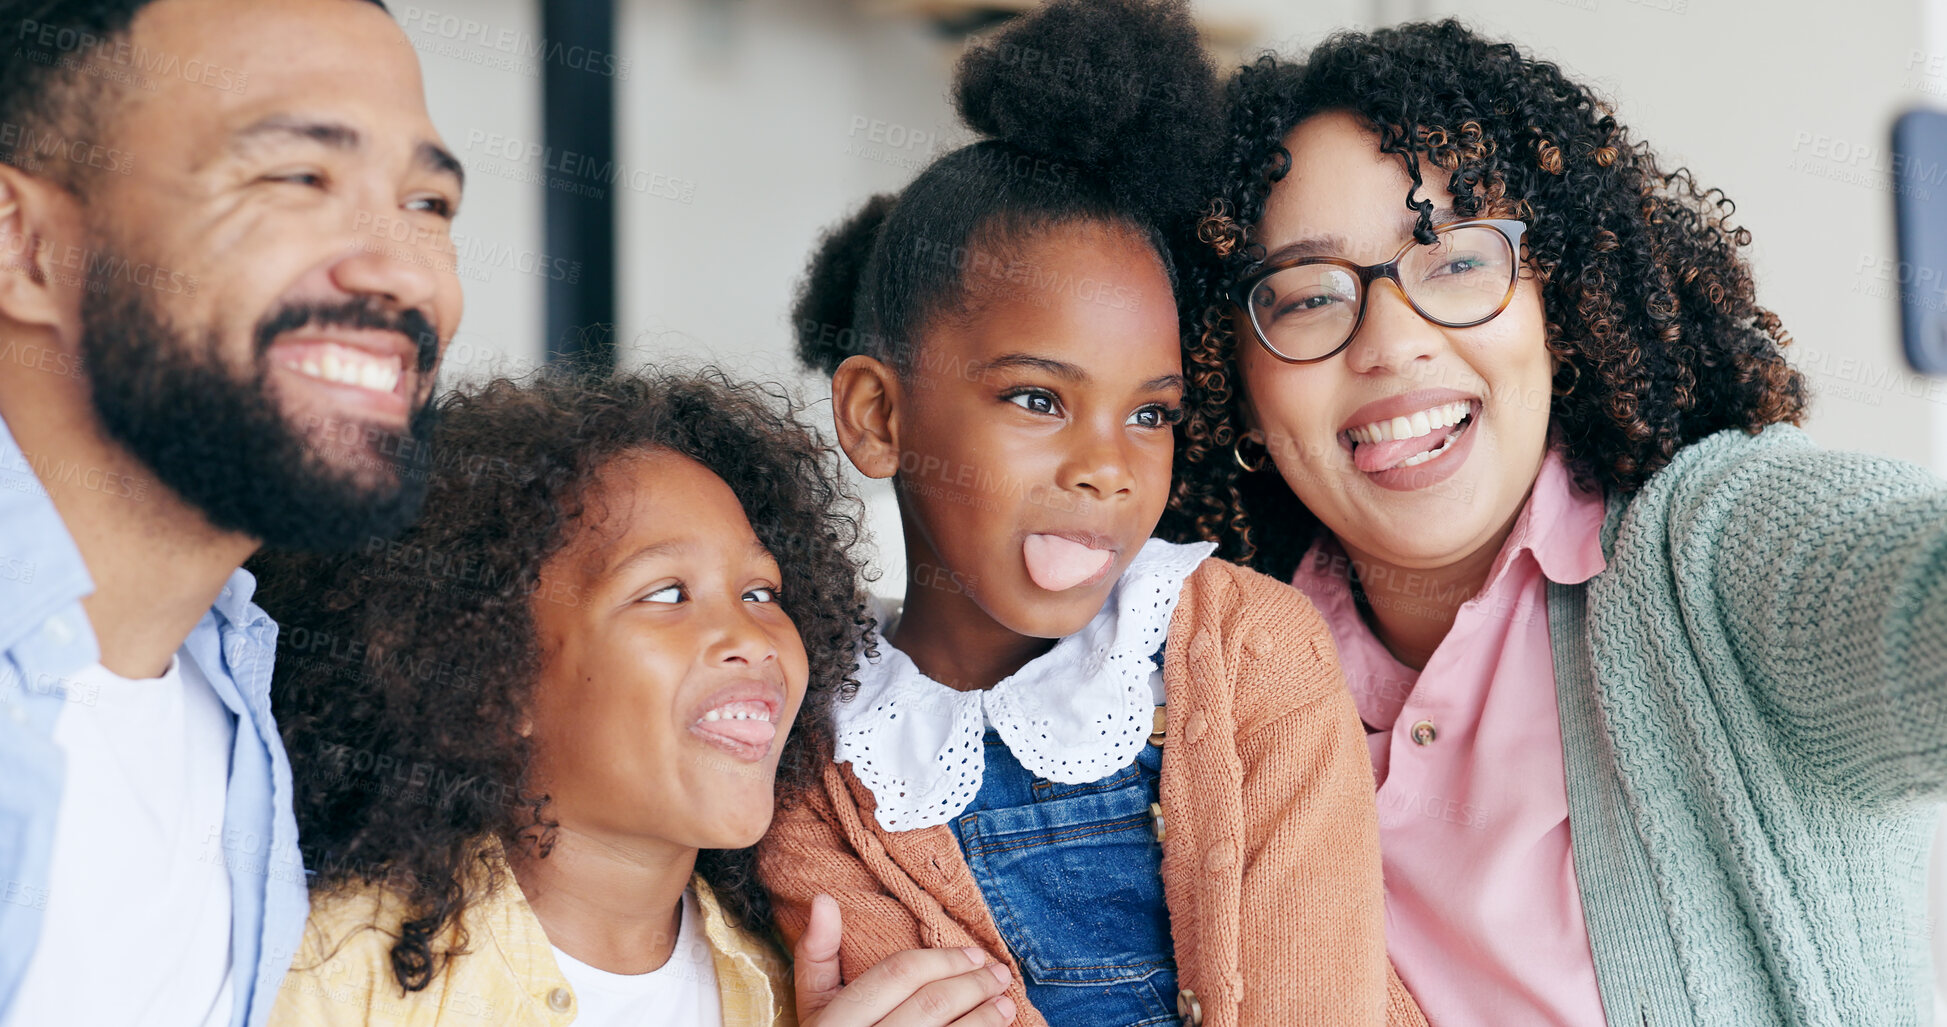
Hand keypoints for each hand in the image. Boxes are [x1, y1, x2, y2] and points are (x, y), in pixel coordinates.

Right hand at [792, 894, 1018, 1026]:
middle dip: (972, 985)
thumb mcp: (814, 1004)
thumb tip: (825, 899)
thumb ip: (817, 954)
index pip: (898, 975)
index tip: (973, 953)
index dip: (942, 960)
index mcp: (835, 1021)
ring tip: (1005, 1004)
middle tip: (999, 974)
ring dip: (986, 1018)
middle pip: (930, 1005)